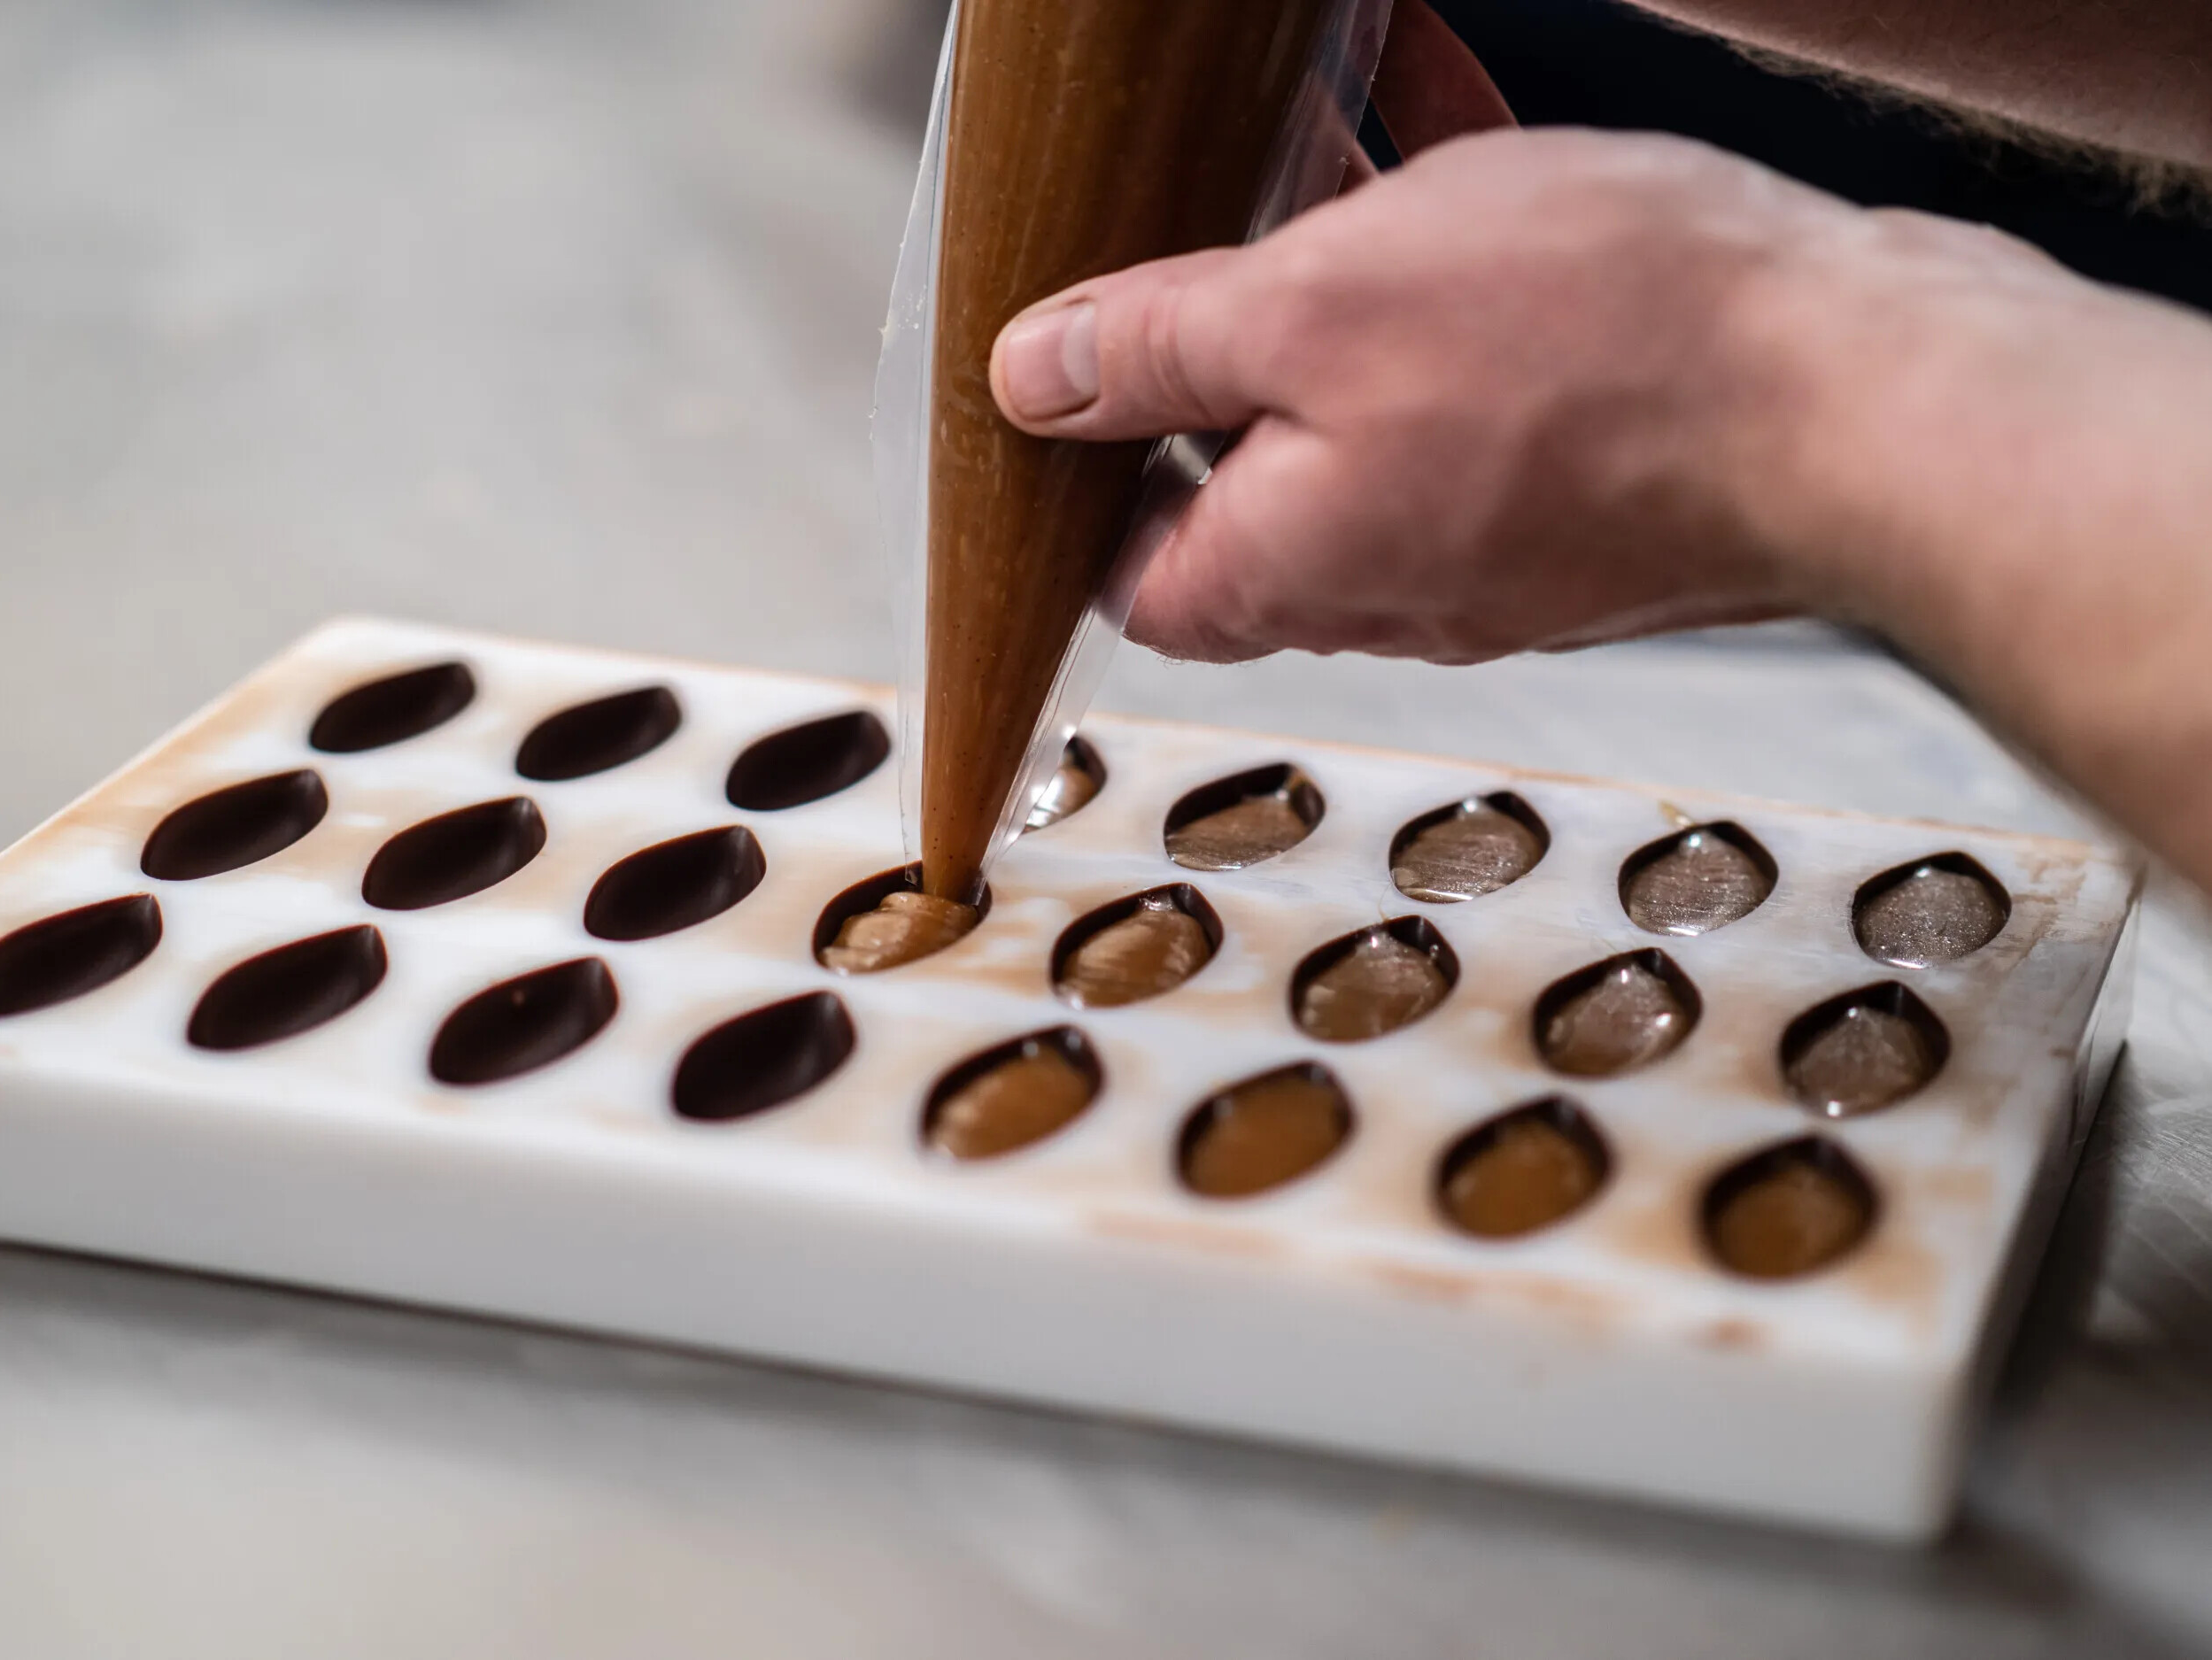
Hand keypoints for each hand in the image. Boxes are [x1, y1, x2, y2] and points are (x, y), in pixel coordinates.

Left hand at [986, 126, 2056, 664]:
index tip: (1080, 384)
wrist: (1853, 393)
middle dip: (1217, 364)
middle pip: (1248, 486)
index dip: (1086, 484)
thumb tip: (1032, 379)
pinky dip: (1451, 281)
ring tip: (1328, 164)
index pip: (1133, 578)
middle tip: (1209, 242)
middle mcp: (1387, 582)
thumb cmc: (1597, 355)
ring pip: (1372, 416)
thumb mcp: (1312, 310)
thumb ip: (1157, 347)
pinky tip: (1448, 147)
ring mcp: (1496, 539)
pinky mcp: (1591, 484)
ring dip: (1339, 300)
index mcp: (1286, 566)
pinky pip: (1483, 382)